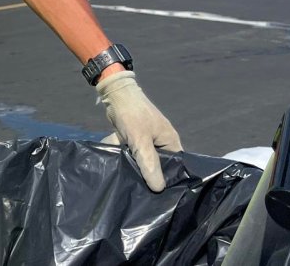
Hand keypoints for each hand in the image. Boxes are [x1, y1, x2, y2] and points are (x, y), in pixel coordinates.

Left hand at [95, 70, 182, 192]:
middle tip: (143, 193)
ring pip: (145, 161)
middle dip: (150, 175)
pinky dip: (128, 158)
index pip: (176, 167)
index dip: (168, 180)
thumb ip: (149, 163)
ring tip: (132, 185)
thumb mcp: (141, 140)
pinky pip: (135, 154)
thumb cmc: (132, 114)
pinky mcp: (135, 140)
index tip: (159, 195)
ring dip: (137, 168)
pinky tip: (121, 171)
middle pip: (159, 165)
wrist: (114, 94)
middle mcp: (162, 142)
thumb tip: (159, 188)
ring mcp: (148, 141)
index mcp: (171, 141)